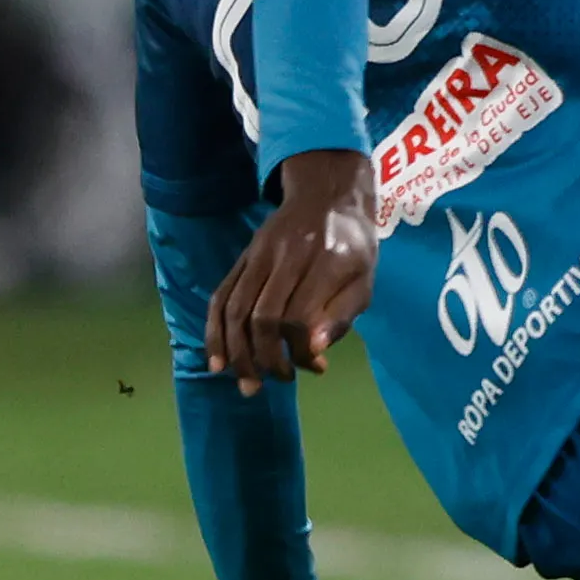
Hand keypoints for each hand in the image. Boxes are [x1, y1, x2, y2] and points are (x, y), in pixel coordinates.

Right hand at [204, 150, 376, 396]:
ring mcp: (259, 254)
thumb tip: (312, 353)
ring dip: (236, 353)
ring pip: (236, 309)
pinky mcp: (242, 257)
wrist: (328, 196)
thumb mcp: (364, 280)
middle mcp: (288, 256)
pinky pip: (220, 296)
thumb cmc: (354, 246)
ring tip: (246, 383)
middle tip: (277, 381)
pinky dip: (215, 331)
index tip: (312, 367)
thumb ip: (341, 317)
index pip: (301, 315)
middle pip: (263, 316)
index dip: (299, 349)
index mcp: (327, 261)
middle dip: (265, 358)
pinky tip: (217, 360)